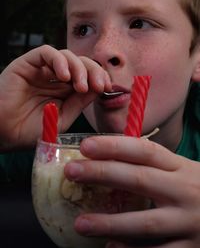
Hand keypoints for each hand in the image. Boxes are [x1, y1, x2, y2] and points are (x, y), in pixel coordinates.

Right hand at [0, 45, 110, 149]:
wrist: (3, 133)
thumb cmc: (30, 130)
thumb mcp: (63, 118)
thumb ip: (79, 102)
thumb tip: (99, 88)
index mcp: (65, 90)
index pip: (88, 76)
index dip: (99, 78)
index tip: (107, 88)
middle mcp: (55, 77)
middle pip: (81, 63)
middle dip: (94, 72)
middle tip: (99, 85)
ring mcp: (42, 70)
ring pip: (67, 56)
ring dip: (79, 68)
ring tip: (79, 85)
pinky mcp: (28, 63)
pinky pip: (47, 52)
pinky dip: (59, 60)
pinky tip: (64, 76)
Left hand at [64, 135, 199, 247]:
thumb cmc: (199, 188)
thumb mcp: (183, 171)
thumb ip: (155, 167)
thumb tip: (112, 159)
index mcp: (180, 167)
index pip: (144, 151)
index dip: (115, 146)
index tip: (86, 146)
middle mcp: (185, 191)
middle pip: (139, 179)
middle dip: (102, 174)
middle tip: (72, 172)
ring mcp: (189, 222)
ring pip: (146, 222)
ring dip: (110, 223)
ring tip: (81, 223)